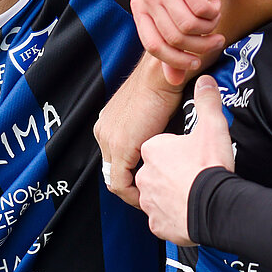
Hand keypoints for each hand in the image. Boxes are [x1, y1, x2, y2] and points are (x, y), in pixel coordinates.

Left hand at [95, 57, 187, 207]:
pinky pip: (120, 183)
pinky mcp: (121, 147)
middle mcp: (104, 132)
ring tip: (153, 199)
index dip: (133, 175)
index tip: (151, 182)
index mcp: (109, 124)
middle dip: (133, 186)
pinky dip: (133, 194)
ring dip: (134, 192)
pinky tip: (149, 197)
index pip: (115, 159)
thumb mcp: (157, 110)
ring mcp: (109, 139)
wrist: (164, 72)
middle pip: (115, 170)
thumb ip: (155, 128)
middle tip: (153, 194)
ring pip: (116, 178)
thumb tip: (167, 143)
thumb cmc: (167, 84)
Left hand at [131, 0, 237, 83]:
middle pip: (173, 38)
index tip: (195, 63)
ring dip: (209, 27)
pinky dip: (214, 12)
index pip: (153, 46)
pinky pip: (202, 10)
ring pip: (188, 26)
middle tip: (216, 42)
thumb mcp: (183, 21)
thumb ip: (176, 49)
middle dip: (199, 46)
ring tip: (215, 20)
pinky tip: (215, 4)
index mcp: (140, 7)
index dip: (176, 60)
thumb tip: (174, 80)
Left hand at [136, 77, 233, 244]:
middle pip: (156, 171)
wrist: (212, 205)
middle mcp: (144, 175)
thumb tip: (205, 81)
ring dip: (171, 195)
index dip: (176, 149)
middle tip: (193, 173)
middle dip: (171, 173)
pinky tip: (188, 211)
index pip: (159, 146)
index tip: (191, 153)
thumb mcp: (212, 126)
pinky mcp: (156, 224)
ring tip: (192, 193)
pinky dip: (173, 216)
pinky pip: (162, 218)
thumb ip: (207, 101)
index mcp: (152, 149)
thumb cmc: (208, 166)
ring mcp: (149, 201)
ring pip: (157, 195)